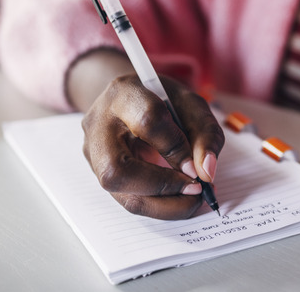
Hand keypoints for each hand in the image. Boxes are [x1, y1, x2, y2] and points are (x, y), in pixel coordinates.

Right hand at [81, 74, 223, 219]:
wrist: (130, 102)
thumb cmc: (162, 101)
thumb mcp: (191, 105)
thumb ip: (205, 134)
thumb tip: (206, 172)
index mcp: (124, 93)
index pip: (147, 122)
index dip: (176, 148)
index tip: (198, 166)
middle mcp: (99, 125)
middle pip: (117, 170)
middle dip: (163, 187)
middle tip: (196, 190)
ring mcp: (93, 153)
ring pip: (122, 194)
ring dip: (165, 205)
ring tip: (193, 199)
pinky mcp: (99, 175)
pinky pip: (128, 200)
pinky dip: (159, 206)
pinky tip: (179, 199)